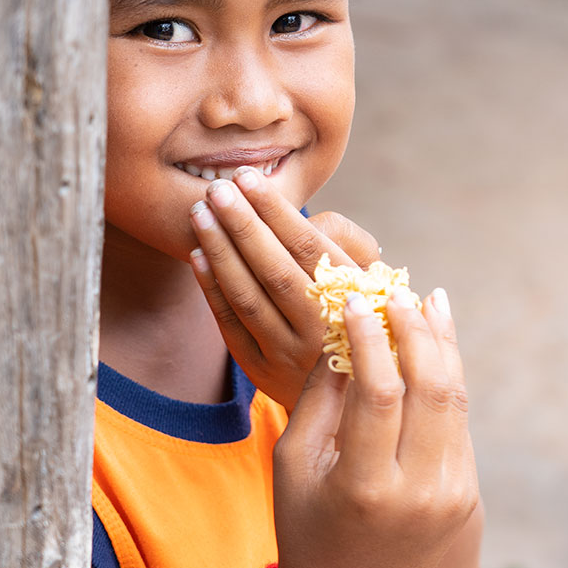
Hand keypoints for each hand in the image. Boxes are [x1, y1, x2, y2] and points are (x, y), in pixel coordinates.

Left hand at [188, 166, 378, 408]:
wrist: (356, 389)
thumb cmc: (356, 311)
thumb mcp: (371, 276)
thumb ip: (340, 239)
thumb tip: (300, 217)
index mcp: (352, 296)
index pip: (307, 245)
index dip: (274, 210)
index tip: (246, 177)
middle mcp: (322, 327)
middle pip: (274, 269)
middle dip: (241, 225)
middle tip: (216, 189)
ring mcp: (290, 353)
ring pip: (248, 297)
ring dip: (220, 252)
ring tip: (199, 214)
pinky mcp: (263, 370)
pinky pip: (231, 325)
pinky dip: (212, 289)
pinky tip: (197, 256)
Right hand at [271, 289, 478, 567]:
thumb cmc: (306, 528)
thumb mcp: (294, 466)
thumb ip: (319, 399)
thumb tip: (345, 332)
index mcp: (367, 488)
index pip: (380, 394)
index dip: (370, 338)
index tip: (354, 298)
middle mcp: (419, 491)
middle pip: (430, 388)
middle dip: (414, 329)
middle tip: (396, 290)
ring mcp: (450, 494)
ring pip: (454, 398)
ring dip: (441, 343)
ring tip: (427, 299)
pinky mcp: (466, 492)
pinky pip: (458, 419)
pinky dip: (448, 374)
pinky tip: (436, 341)